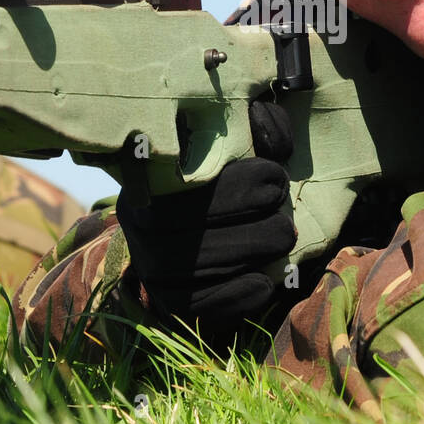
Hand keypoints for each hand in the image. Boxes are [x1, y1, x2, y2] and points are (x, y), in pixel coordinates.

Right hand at [118, 99, 296, 336]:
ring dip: (247, 255)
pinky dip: (233, 297)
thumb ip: (256, 126)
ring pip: (190, 270)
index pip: (183, 183)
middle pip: (185, 228)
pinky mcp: (166, 302)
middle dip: (248, 223)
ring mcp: (149, 265)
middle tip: (286, 218)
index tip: (277, 178)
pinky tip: (264, 281)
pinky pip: (194, 307)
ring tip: (283, 241)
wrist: (210, 229)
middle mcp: (137, 221)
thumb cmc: (233, 175)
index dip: (234, 186)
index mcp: (151, 174)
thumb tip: (259, 117)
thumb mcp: (242, 142)